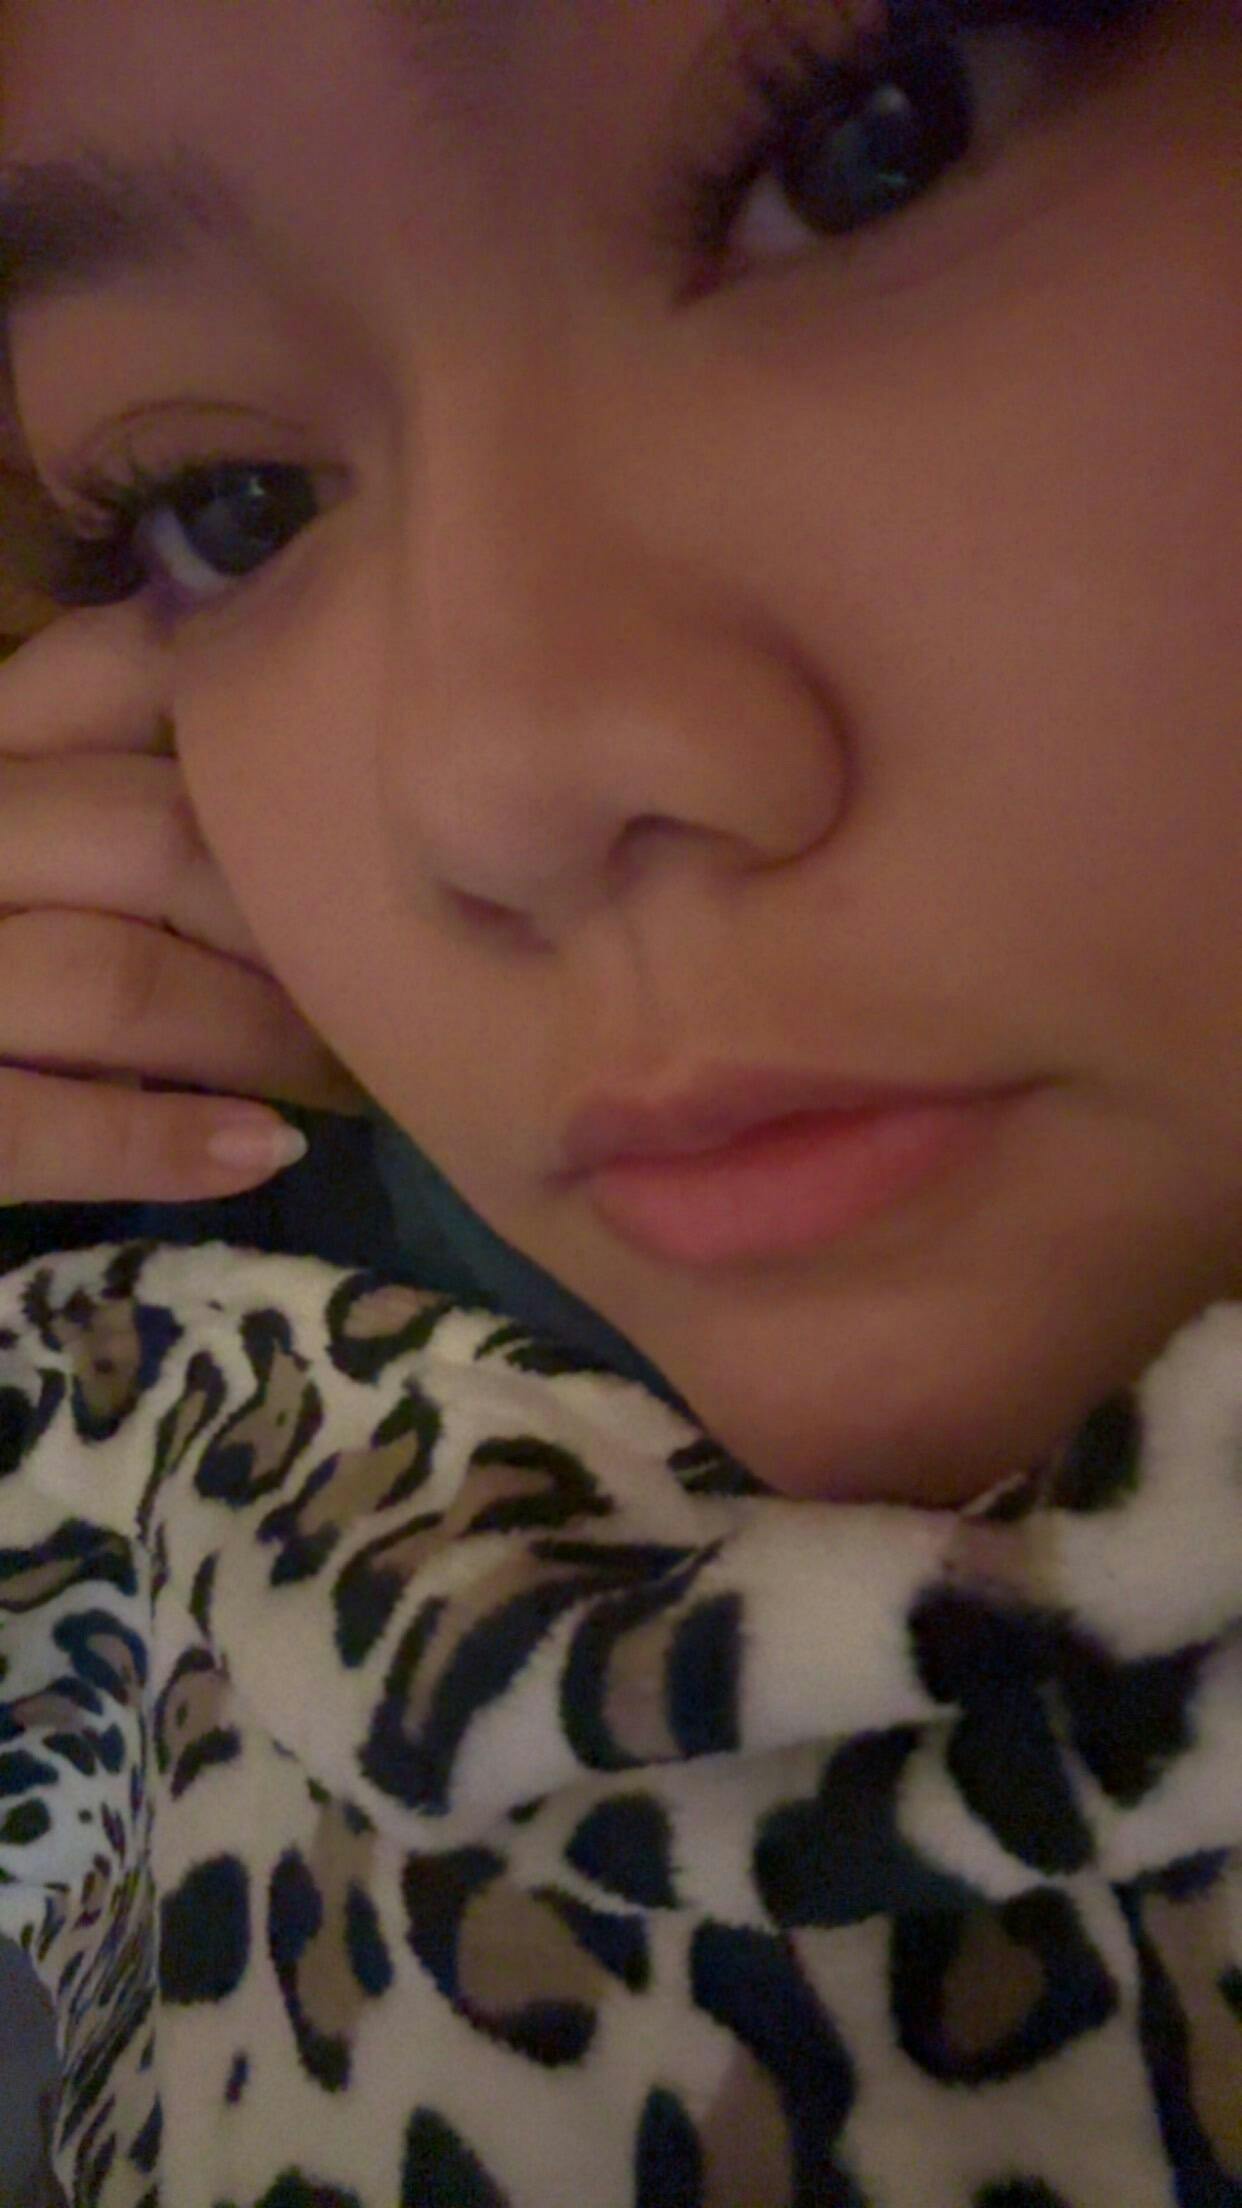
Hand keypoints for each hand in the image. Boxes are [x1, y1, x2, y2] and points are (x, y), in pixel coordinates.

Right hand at [0, 601, 368, 1203]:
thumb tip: (240, 703)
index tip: (346, 782)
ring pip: (114, 978)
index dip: (243, 726)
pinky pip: (32, 1126)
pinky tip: (262, 1150)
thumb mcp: (21, 819)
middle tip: (385, 965)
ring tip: (346, 1068)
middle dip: (285, 914)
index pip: (107, 674)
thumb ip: (77, 771)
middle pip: (150, 839)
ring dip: (252, 1030)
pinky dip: (159, 1140)